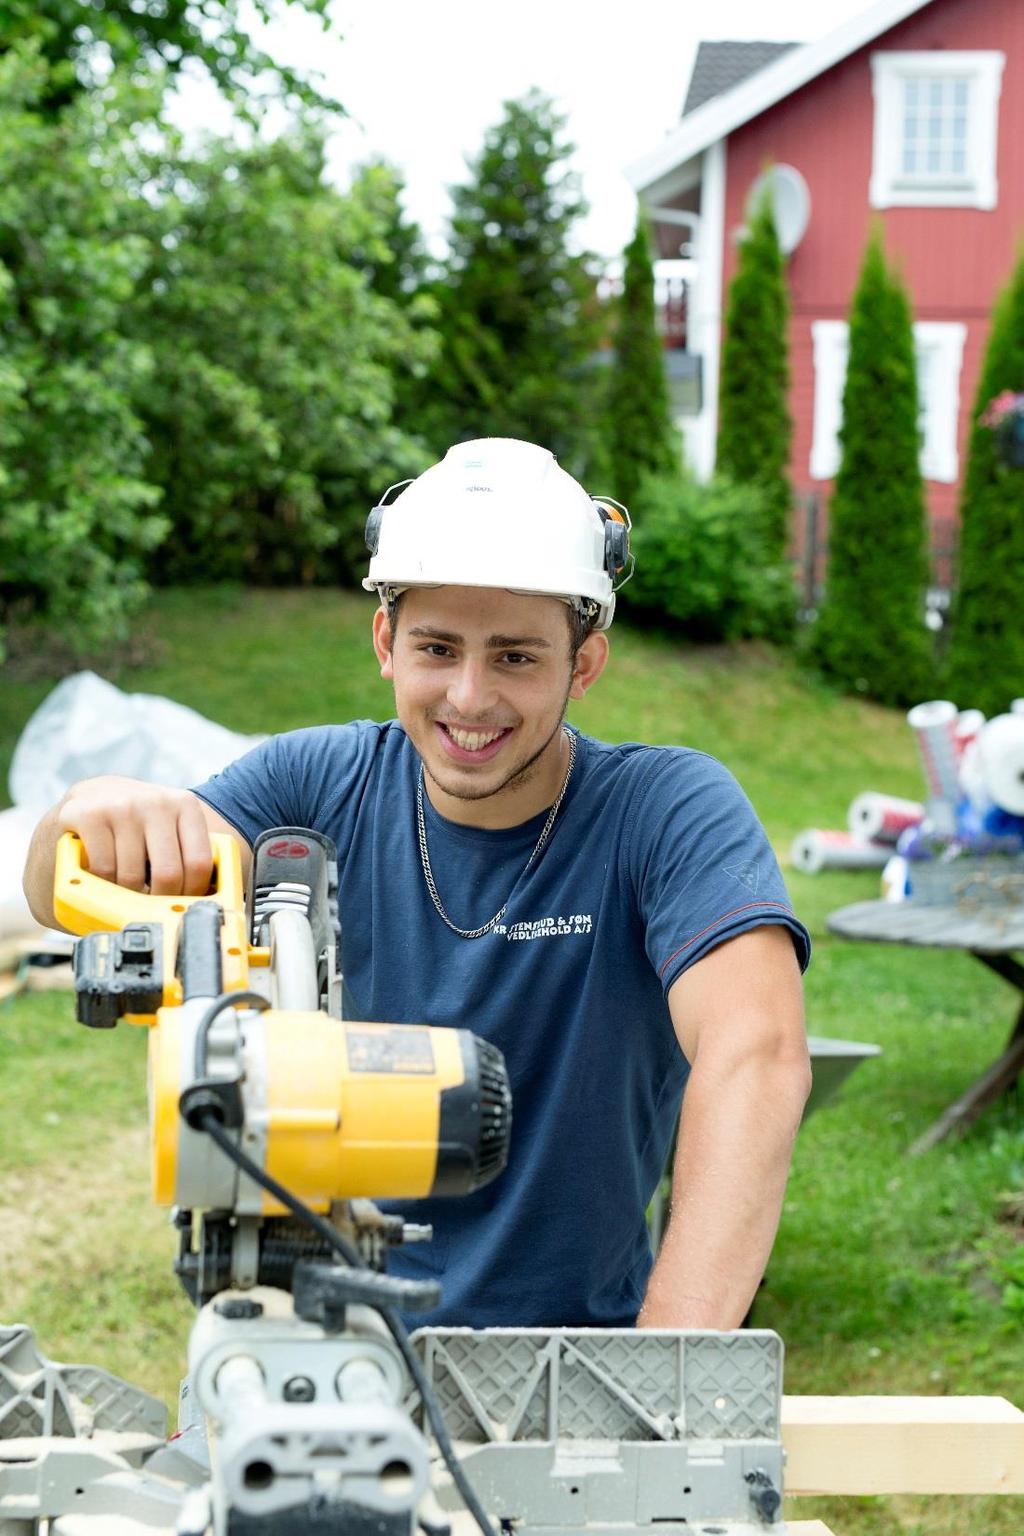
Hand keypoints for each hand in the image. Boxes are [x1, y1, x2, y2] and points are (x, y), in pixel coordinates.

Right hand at [56, 776, 213, 895]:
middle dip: (159, 901)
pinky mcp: (88, 815)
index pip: (199, 863)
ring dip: (126, 894)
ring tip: (124, 887)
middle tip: (151, 906)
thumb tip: (212, 897)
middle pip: (168, 874)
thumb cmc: (135, 824)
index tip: (180, 904)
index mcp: (185, 805)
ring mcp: (121, 807)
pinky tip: (101, 876)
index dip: (191, 894)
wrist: (88, 797)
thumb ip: (188, 854)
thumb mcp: (168, 828)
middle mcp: (156, 802)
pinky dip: (100, 884)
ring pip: (132, 878)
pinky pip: (102, 870)